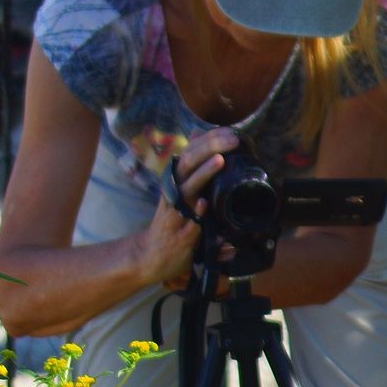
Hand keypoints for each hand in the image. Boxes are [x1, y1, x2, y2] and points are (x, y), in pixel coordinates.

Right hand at [138, 128, 239, 287]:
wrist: (154, 255)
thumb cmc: (175, 221)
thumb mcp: (183, 191)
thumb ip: (195, 168)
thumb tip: (203, 139)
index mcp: (178, 180)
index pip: (192, 152)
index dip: (210, 139)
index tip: (231, 132)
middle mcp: (175, 191)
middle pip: (189, 161)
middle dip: (210, 147)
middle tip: (232, 139)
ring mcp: (176, 211)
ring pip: (187, 186)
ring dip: (204, 173)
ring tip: (220, 160)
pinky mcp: (178, 234)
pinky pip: (188, 222)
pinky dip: (196, 213)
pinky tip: (203, 204)